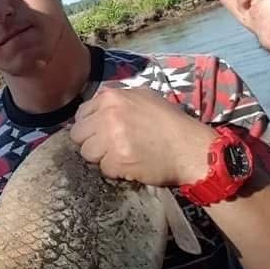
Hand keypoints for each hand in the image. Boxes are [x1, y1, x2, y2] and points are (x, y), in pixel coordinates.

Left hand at [69, 86, 217, 186]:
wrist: (191, 148)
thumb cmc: (170, 122)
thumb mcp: (144, 97)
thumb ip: (116, 101)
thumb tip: (94, 111)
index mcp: (111, 97)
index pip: (80, 114)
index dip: (89, 126)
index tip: (100, 134)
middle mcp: (108, 115)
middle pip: (78, 135)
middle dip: (92, 142)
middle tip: (109, 148)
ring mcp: (112, 138)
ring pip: (87, 153)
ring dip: (101, 158)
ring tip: (120, 156)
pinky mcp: (118, 160)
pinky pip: (103, 169)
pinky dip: (114, 171)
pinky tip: (130, 165)